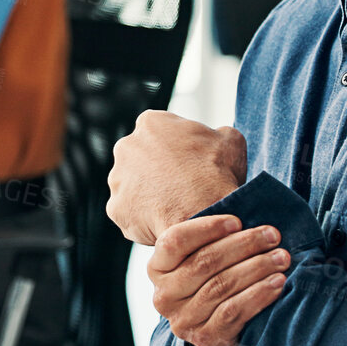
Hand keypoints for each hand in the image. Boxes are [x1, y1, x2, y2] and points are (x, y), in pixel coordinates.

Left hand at [106, 111, 247, 244]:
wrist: (205, 216)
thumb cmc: (217, 176)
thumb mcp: (230, 140)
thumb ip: (215, 133)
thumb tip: (215, 137)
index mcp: (151, 123)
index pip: (160, 133)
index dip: (177, 149)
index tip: (190, 163)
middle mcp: (126, 146)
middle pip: (141, 159)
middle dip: (157, 171)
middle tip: (181, 188)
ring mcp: (117, 179)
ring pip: (133, 187)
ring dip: (149, 196)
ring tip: (175, 208)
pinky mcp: (115, 208)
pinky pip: (131, 214)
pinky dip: (145, 220)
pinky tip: (165, 222)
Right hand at [149, 214, 288, 345]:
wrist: (225, 334)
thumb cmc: (219, 282)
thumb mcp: (209, 257)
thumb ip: (217, 236)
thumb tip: (248, 203)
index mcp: (157, 268)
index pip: (175, 241)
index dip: (207, 228)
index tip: (238, 220)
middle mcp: (164, 296)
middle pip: (204, 262)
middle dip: (243, 245)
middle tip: (272, 235)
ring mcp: (183, 321)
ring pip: (221, 285)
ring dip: (257, 268)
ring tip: (281, 257)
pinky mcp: (205, 339)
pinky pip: (233, 311)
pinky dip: (258, 294)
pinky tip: (277, 283)